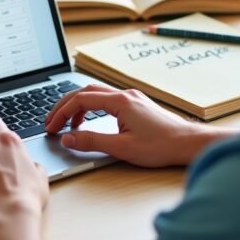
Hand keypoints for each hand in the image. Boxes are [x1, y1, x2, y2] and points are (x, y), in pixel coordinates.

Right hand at [45, 83, 231, 166]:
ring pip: (96, 94)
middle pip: (85, 91)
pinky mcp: (136, 104)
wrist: (188, 143)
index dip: (62, 112)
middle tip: (51, 122)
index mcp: (119, 101)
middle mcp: (124, 94)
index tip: (51, 126)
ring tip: (67, 125)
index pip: (80, 99)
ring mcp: (131, 98)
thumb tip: (68, 138)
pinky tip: (90, 122)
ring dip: (78, 106)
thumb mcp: (122, 148)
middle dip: (65, 106)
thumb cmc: (161, 146)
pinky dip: (92, 108)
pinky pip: (106, 100)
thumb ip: (92, 141)